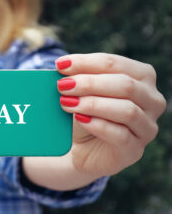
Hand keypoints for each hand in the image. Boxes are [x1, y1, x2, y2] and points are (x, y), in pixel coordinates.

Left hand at [55, 53, 166, 176]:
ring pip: (127, 110)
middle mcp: (152, 100)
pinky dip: (98, 125)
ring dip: (93, 104)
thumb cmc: (86, 115)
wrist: (84, 150)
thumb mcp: (81, 94)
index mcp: (142, 77)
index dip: (87, 62)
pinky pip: (121, 135)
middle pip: (126, 85)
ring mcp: (147, 127)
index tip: (60, 65)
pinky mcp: (135, 150)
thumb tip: (61, 67)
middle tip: (62, 86)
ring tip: (67, 103)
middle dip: (90, 83)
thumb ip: (76, 79)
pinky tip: (80, 119)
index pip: (116, 64)